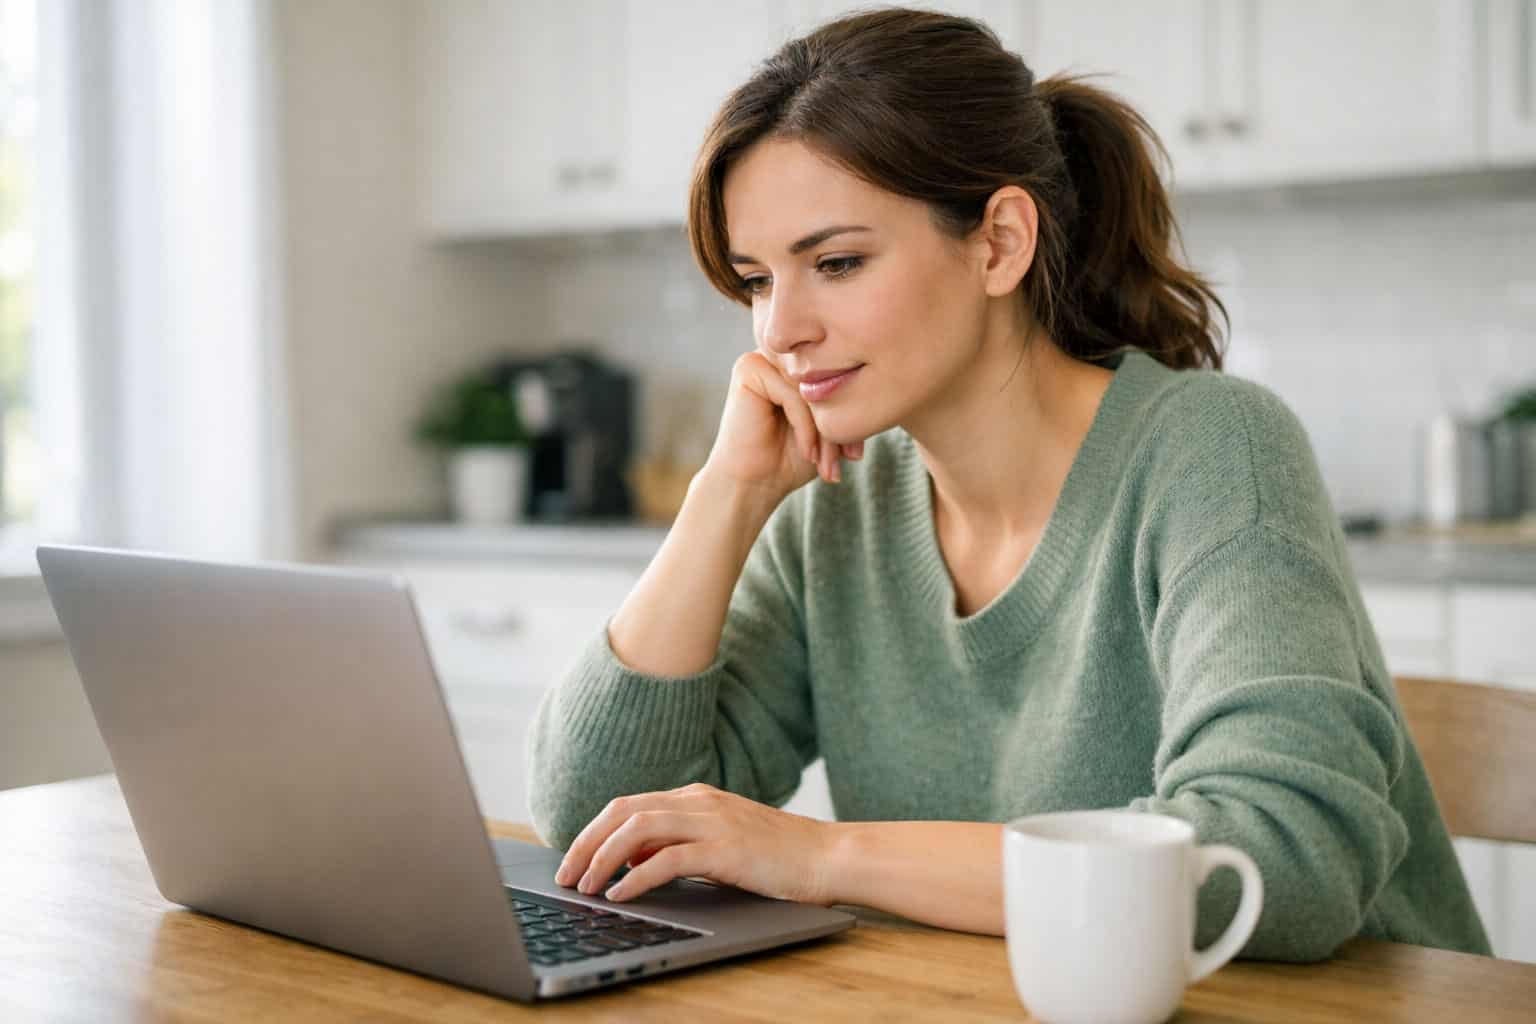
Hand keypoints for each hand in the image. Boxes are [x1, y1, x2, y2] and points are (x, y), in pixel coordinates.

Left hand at [553, 782, 837, 906]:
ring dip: (602, 858)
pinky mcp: (725, 849)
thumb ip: (678, 845)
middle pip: (623, 811)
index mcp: (695, 797)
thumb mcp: (719, 844)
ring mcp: (712, 822)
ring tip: (585, 887)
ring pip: (637, 828)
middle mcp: (699, 801)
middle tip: (565, 875)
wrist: (828, 856)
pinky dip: (636, 877)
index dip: (593, 831)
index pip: (628, 805)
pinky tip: (621, 895)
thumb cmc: (777, 857)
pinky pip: (667, 859)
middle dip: (586, 843)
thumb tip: (630, 862)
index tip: (572, 860)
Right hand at [704, 352, 863, 498]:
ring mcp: (763, 357)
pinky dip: (806, 427)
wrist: (752, 485)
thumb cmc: (791, 459)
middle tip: (848, 459)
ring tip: (827, 463)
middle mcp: (782, 354)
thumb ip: (851, 404)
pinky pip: (793, 393)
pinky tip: (807, 452)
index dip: (853, 411)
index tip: (855, 453)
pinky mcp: (749, 369)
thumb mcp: (832, 430)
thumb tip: (886, 388)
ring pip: (812, 388)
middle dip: (840, 423)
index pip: (839, 376)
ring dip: (825, 430)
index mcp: (800, 364)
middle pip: (827, 380)